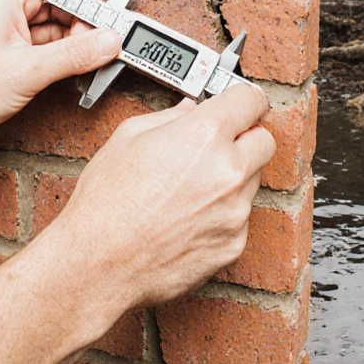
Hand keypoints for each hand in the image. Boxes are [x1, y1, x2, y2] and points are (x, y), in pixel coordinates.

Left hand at [0, 0, 122, 138]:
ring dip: (67, 37)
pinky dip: (51, 49)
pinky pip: (33, 34)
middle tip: (95, 46)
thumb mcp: (26, 73)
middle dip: (79, 17)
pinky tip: (60, 70)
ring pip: (46, 15)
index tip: (97, 15)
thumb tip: (109, 42)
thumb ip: (74, 55)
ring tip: (79, 64)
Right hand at [52, 85, 274, 312]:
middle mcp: (229, 171)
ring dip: (234, 177)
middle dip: (247, 137)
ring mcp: (236, 211)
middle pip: (265, 140)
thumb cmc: (105, 204)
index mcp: (205, 135)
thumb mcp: (128, 138)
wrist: (98, 263)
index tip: (242, 104)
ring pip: (253, 181)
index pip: (251, 100)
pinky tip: (189, 217)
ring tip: (190, 188)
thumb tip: (189, 110)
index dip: (244, 99)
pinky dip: (223, 214)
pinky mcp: (234, 244)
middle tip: (221, 144)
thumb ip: (170, 117)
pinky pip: (240, 218)